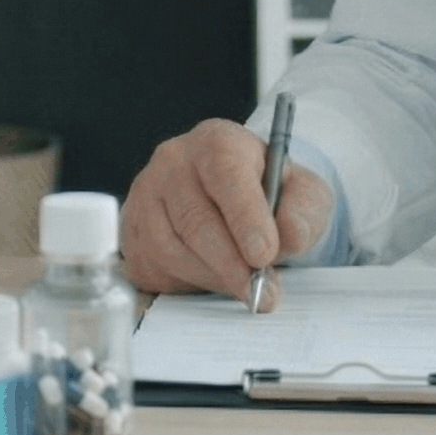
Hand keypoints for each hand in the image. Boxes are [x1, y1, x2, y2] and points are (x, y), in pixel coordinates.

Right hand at [122, 118, 333, 310]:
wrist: (236, 199)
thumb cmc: (270, 194)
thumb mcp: (303, 194)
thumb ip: (303, 211)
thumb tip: (289, 237)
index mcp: (217, 142)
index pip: (225, 174)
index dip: (245, 217)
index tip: (265, 255)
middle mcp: (173, 162)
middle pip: (194, 220)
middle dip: (232, 265)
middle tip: (261, 293)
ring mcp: (145, 195)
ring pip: (170, 249)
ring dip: (212, 278)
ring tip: (243, 286)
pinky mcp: (131, 230)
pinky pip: (154, 267)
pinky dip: (187, 283)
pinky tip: (212, 277)